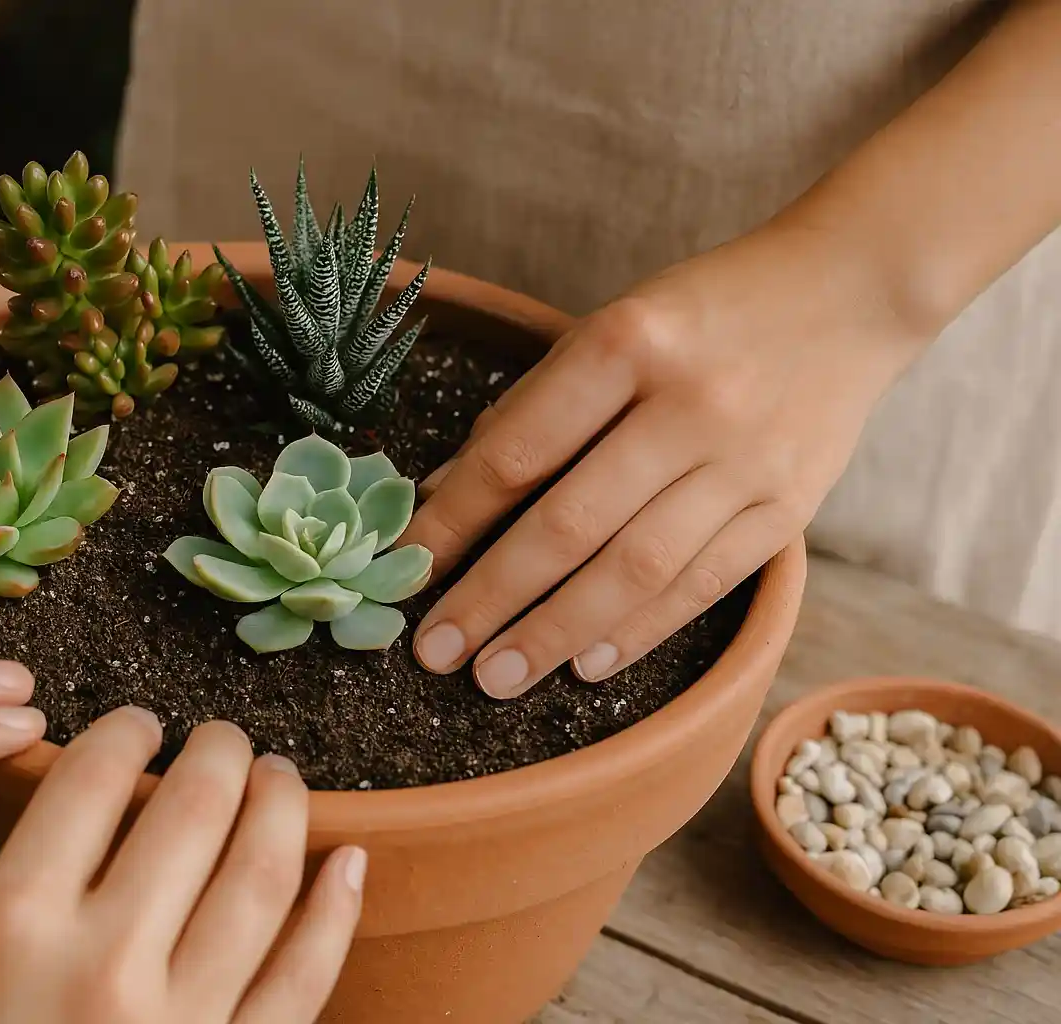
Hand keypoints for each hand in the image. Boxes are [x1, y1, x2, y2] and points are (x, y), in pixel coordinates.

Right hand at [0, 708, 364, 1023]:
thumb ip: (18, 897)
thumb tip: (86, 812)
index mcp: (13, 923)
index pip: (91, 779)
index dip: (125, 731)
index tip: (138, 724)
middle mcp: (104, 960)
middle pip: (191, 808)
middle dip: (217, 752)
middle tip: (221, 740)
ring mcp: (181, 1019)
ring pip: (261, 875)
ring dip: (280, 807)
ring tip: (276, 779)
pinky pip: (305, 978)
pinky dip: (336, 911)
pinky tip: (348, 864)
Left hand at [401, 223, 927, 696]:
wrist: (848, 293)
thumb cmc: (703, 313)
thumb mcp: (608, 328)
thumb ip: (531, 410)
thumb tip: (445, 495)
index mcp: (628, 342)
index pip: (518, 452)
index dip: (453, 522)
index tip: (407, 572)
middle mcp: (691, 404)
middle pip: (570, 524)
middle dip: (493, 597)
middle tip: (437, 652)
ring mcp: (748, 462)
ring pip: (637, 569)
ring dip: (557, 632)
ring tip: (499, 675)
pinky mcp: (790, 507)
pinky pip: (703, 585)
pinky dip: (639, 631)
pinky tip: (586, 665)